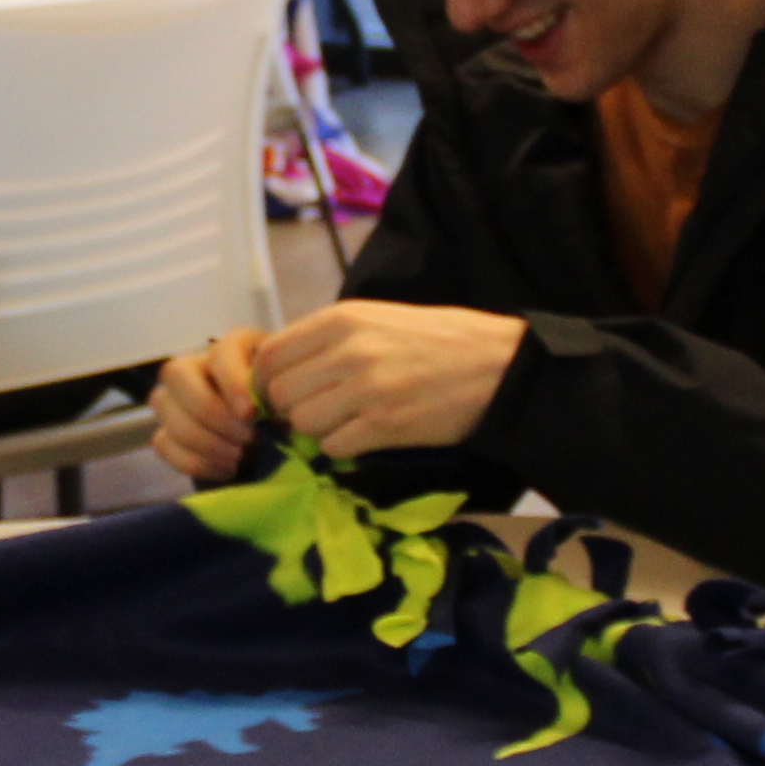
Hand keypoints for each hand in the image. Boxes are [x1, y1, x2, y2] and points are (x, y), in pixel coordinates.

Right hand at [152, 328, 277, 480]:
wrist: (267, 441)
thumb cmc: (280, 411)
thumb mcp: (287, 399)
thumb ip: (280, 400)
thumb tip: (275, 420)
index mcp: (233, 347)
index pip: (220, 352)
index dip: (231, 382)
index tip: (251, 413)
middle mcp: (194, 364)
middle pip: (178, 375)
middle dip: (210, 412)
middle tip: (245, 438)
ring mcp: (172, 397)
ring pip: (167, 410)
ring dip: (205, 441)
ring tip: (239, 457)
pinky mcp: (164, 430)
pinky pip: (163, 443)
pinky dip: (196, 462)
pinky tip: (226, 468)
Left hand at [251, 301, 526, 462]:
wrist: (498, 364)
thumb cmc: (438, 339)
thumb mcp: (377, 319)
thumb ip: (329, 339)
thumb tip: (282, 368)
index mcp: (341, 319)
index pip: (270, 355)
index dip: (267, 381)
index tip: (283, 392)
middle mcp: (347, 350)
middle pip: (280, 394)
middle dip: (291, 409)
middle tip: (317, 411)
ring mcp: (365, 389)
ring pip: (302, 423)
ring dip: (316, 430)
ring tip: (345, 421)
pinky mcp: (384, 425)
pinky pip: (333, 447)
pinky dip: (342, 447)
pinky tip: (365, 434)